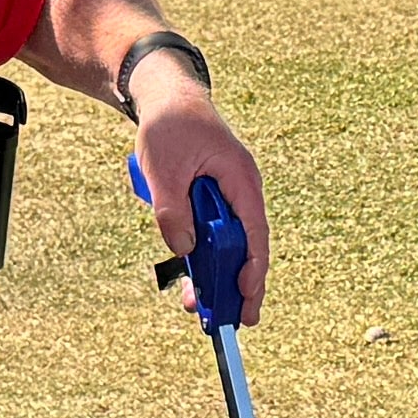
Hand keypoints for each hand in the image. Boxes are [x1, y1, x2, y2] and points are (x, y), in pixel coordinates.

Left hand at [131, 80, 269, 326]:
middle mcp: (240, 191)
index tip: (246, 296)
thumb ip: (172, 210)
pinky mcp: (211, 200)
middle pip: (246, 245)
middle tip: (235, 320)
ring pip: (228, 244)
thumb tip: (183, 249)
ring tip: (204, 309)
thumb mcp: (163, 168)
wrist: (165, 97)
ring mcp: (227, 196)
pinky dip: (203, 256)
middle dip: (238, 284)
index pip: (254, 231)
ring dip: (217, 275)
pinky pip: (213, 233)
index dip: (253, 267)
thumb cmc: (169, 126)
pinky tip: (191, 279)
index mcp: (240, 179)